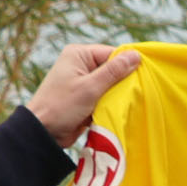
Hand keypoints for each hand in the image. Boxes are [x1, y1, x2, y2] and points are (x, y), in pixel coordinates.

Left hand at [25, 43, 143, 143]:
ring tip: (126, 103)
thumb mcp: (90, 87)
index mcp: (79, 54)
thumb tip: (136, 55)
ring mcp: (83, 81)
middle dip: (123, 81)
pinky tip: (118, 110)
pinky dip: (111, 103)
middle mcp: (81, 64)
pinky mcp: (85, 97)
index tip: (143, 78)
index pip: (112, 53)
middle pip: (113, 68)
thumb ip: (114, 71)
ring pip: (111, 84)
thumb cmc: (62, 106)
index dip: (128, 65)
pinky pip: (105, 96)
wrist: (43, 132)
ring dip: (118, 94)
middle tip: (135, 93)